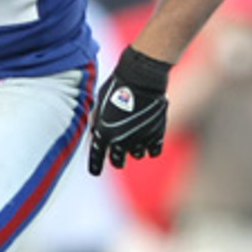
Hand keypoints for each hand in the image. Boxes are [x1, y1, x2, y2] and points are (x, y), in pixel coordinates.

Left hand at [88, 46, 170, 175]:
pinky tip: (149, 139)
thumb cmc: (117, 86)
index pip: (96, 158)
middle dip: (117, 160)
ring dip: (135, 150)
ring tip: (135, 137)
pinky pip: (154, 151)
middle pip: (118, 161)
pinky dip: (151, 147)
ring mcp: (140, 139)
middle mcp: (121, 140)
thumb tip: (95, 132)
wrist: (141, 78)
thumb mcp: (100, 103)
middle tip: (118, 157)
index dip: (94, 166)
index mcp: (103, 133)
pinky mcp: (156, 135)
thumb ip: (97, 121)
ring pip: (136, 155)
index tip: (95, 172)